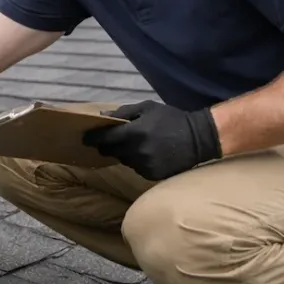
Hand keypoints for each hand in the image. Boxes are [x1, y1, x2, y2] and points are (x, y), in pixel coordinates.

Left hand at [82, 100, 221, 180]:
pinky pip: (136, 168)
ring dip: (124, 153)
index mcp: (135, 132)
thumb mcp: (148, 108)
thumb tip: (101, 118)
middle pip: (110, 152)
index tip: (85, 138)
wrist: (198, 138)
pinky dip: (137, 161)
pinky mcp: (152, 175)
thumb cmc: (171, 119)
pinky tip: (148, 153)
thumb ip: (123, 112)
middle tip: (108, 140)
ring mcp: (144, 165)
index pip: (104, 139)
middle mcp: (137, 151)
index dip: (92, 138)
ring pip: (123, 160)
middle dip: (107, 146)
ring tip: (136, 144)